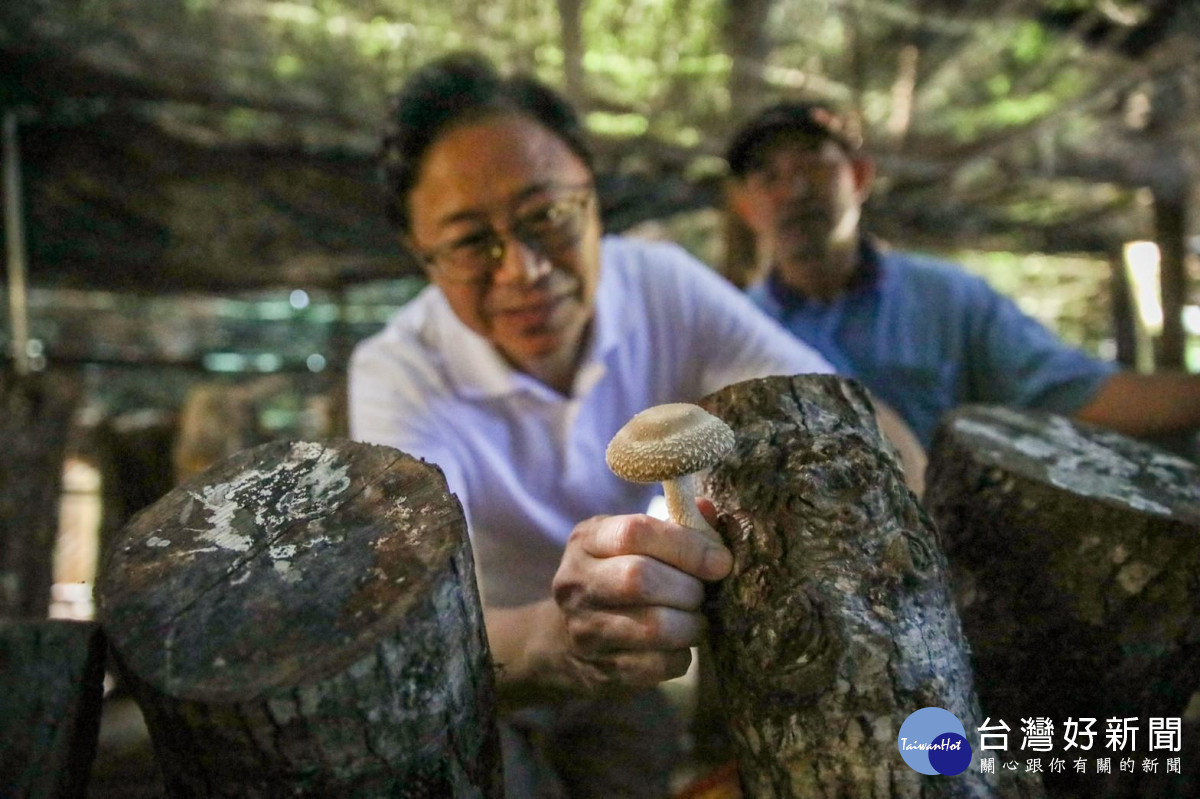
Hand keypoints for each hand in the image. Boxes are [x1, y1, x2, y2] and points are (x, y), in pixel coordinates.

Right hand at [550, 503, 731, 694]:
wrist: (566, 642)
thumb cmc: (615, 577)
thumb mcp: (631, 542)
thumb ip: (674, 524)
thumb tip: (709, 511)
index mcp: (587, 540)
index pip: (635, 532)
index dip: (686, 545)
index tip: (721, 561)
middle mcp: (577, 582)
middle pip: (641, 578)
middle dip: (689, 587)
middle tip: (702, 593)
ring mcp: (585, 630)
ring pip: (654, 626)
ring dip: (691, 624)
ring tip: (695, 618)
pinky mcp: (602, 670)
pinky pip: (659, 664)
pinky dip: (682, 655)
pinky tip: (678, 644)